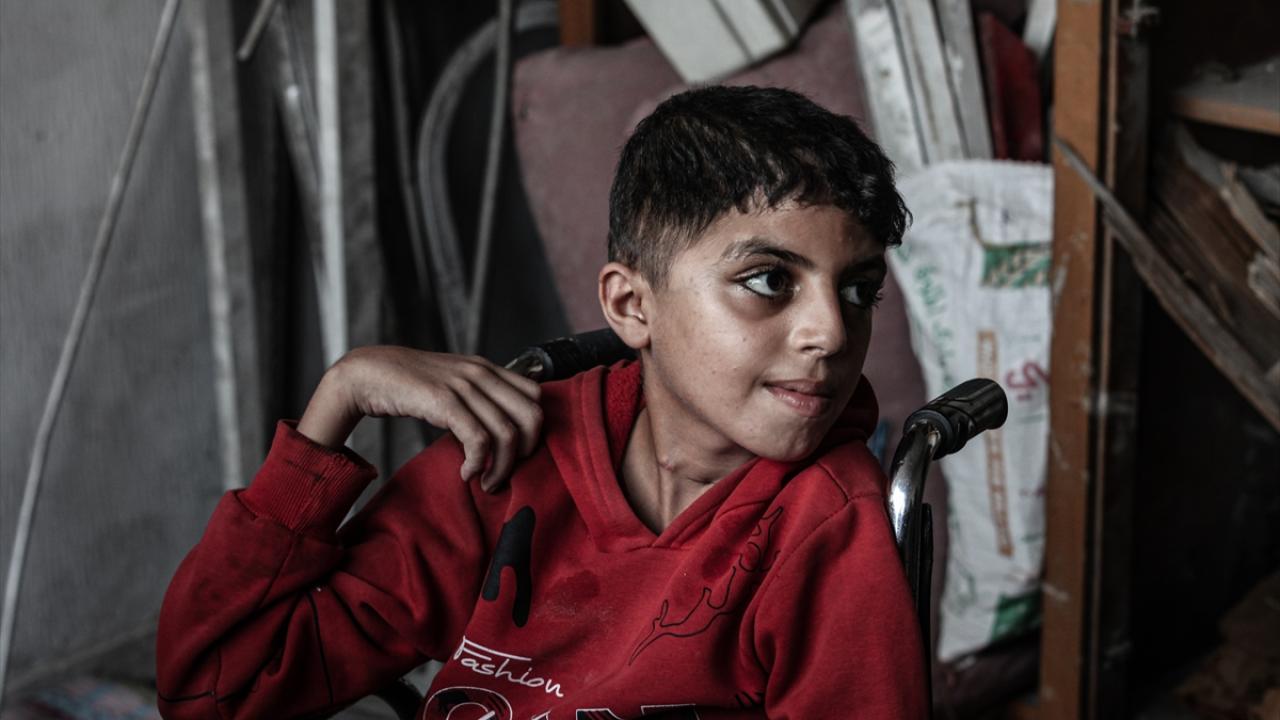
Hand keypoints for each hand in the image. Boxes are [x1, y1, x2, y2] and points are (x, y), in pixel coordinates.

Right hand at [296, 346, 542, 491]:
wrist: (368, 374)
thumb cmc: (410, 386)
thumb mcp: (452, 384)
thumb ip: (478, 398)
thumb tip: (502, 429)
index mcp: (487, 368)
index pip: (536, 397)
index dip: (534, 430)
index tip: (516, 453)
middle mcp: (481, 373)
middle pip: (531, 417)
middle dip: (525, 452)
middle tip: (505, 472)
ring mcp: (464, 386)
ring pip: (507, 434)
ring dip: (500, 468)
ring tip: (486, 482)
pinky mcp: (444, 401)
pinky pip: (479, 440)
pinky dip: (477, 464)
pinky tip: (466, 473)